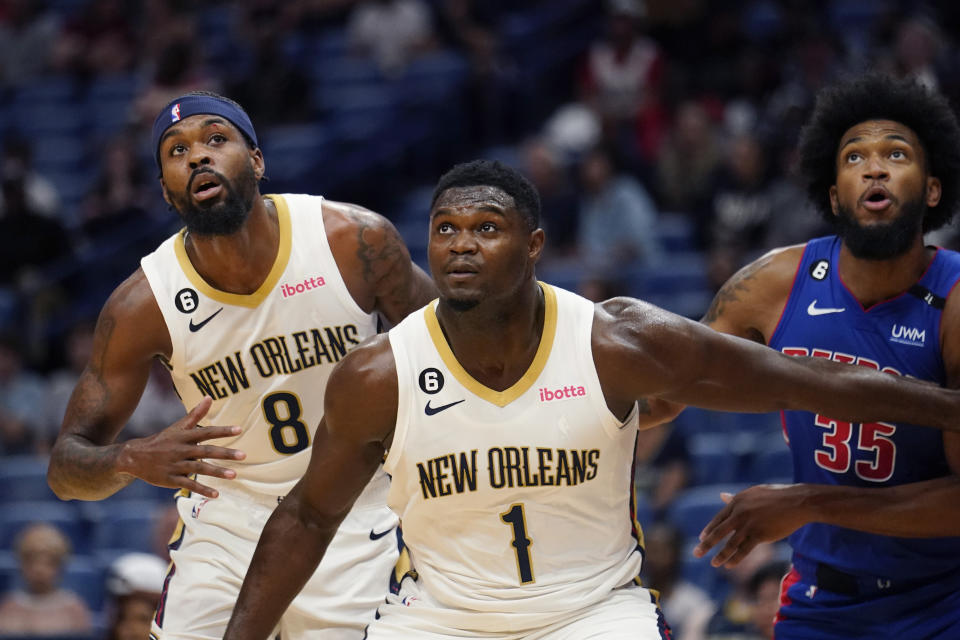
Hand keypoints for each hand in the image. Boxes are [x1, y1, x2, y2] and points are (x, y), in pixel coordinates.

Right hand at [116, 396, 245, 497]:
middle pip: (205, 451)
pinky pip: (189, 484)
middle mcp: (181, 450)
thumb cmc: (162, 440)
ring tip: (234, 475)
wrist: (134, 456)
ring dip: (217, 472)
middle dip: (224, 453)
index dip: (222, 431)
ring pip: (199, 469)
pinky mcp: (170, 479)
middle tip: (243, 455)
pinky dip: (202, 490)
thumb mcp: (178, 426)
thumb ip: (195, 414)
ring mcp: (175, 465)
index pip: (206, 432)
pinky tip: (216, 494)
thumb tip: (209, 397)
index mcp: (184, 436)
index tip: (239, 430)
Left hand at [692, 484, 809, 567]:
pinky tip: (729, 565)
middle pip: (719, 531)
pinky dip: (735, 558)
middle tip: (696, 553)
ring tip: (714, 564)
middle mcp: (740, 513)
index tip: (701, 538)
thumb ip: (736, 498)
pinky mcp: (760, 535)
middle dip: (706, 544)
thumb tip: (721, 495)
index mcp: (737, 502)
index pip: (719, 518)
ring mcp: (749, 524)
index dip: (709, 530)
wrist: (797, 502)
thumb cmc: (776, 496)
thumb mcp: (753, 494)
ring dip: (721, 555)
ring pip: (730, 544)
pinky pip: (744, 550)